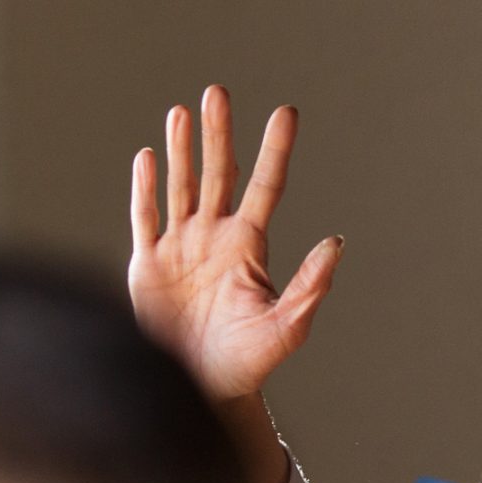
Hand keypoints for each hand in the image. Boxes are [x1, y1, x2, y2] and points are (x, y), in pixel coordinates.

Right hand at [128, 85, 341, 482]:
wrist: (200, 390)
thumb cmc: (247, 363)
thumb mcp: (286, 327)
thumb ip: (309, 286)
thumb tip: (336, 243)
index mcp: (248, 247)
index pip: (265, 187)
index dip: (274, 150)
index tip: (286, 112)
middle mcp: (214, 238)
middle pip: (218, 174)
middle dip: (218, 134)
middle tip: (218, 92)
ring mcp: (180, 249)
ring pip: (181, 186)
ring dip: (181, 150)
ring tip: (182, 111)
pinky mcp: (148, 266)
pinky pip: (145, 218)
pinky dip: (145, 188)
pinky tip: (147, 156)